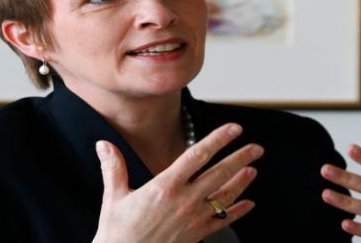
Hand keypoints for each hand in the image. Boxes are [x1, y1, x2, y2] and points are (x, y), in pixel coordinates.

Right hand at [92, 123, 262, 242]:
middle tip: (257, 148)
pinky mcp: (196, 235)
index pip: (197, 155)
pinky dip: (237, 212)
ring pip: (225, 196)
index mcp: (165, 186)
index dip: (218, 139)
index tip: (234, 129)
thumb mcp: (113, 197)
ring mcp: (193, 219)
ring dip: (242, 182)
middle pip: (219, 173)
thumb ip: (113, 167)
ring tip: (253, 170)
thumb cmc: (118, 232)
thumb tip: (103, 145)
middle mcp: (183, 201)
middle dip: (241, 158)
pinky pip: (221, 221)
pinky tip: (248, 204)